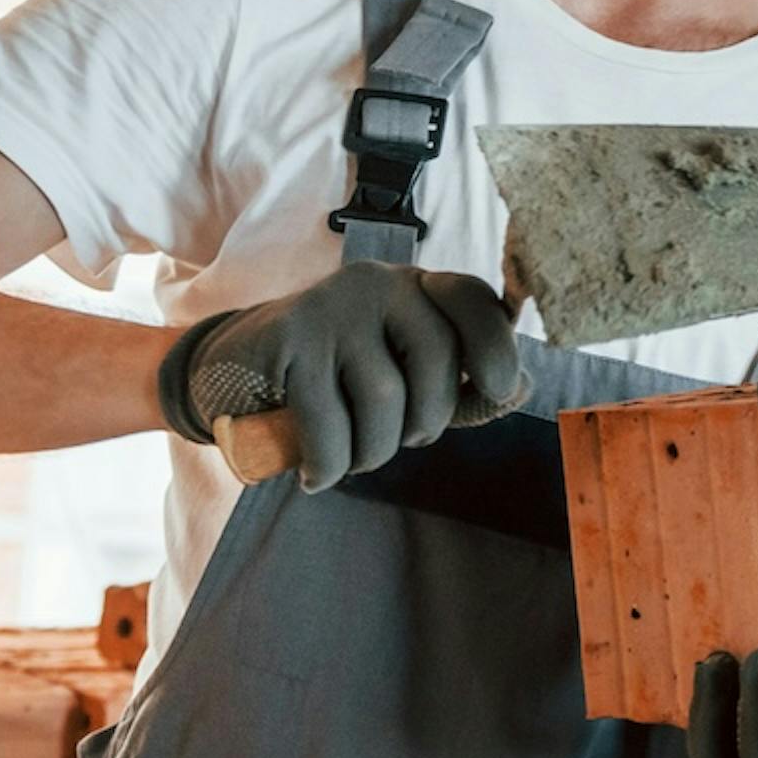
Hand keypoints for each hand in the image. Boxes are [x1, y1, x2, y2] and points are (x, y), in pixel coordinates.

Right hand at [154, 264, 526, 491]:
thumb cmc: (340, 378)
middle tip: (397, 439)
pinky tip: (316, 474)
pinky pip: (329, 422)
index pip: (473, 299)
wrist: (237, 366)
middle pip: (437, 360)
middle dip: (426, 422)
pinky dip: (329, 464)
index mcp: (416, 286)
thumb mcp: (405, 375)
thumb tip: (520, 386)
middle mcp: (377, 283)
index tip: (501, 391)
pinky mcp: (287, 339)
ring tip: (352, 457)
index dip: (497, 350)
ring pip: (386, 399)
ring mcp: (330, 307)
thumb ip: (462, 383)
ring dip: (374, 451)